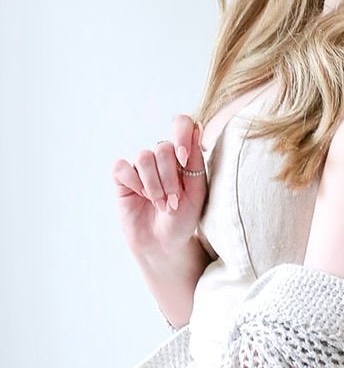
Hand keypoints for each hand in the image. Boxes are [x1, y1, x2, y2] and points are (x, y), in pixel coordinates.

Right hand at [112, 114, 207, 256]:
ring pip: (144, 157)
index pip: (182, 124)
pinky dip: (133, 183)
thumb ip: (196, 162)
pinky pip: (122, 167)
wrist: (164, 243)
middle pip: (163, 148)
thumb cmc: (184, 218)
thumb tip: (198, 128)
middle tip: (173, 202)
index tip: (184, 159)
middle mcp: (162, 156)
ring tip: (160, 204)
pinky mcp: (123, 177)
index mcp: (183, 155)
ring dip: (153, 185)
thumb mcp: (197, 192)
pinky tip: (140, 196)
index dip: (182, 134)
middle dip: (169, 179)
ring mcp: (141, 166)